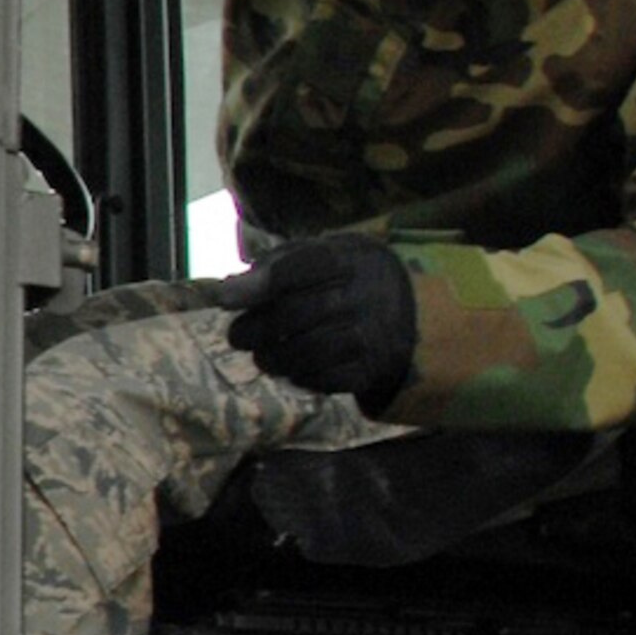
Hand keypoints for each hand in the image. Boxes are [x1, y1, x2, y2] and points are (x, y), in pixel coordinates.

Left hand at [218, 232, 416, 413]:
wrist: (411, 309)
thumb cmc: (346, 276)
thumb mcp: (320, 254)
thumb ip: (274, 266)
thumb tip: (229, 291)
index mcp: (348, 258)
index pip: (295, 271)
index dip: (256, 286)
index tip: (224, 300)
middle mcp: (364, 295)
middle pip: (296, 314)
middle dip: (256, 329)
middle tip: (236, 337)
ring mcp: (373, 335)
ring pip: (308, 352)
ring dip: (273, 359)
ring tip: (261, 357)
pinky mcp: (374, 369)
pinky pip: (327, 380)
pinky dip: (301, 377)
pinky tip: (291, 370)